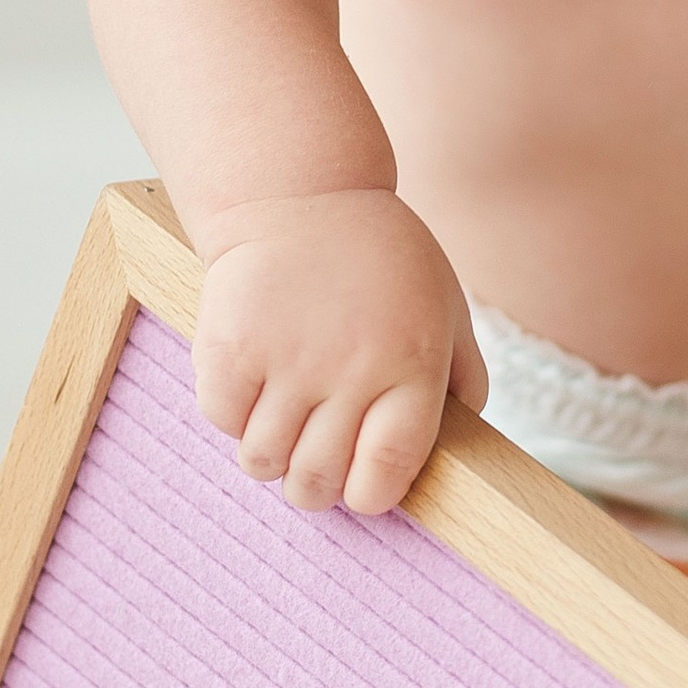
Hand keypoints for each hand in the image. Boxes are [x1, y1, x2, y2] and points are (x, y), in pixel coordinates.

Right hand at [191, 189, 488, 516]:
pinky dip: (232, 414)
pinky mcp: (231, 346)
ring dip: (270, 454)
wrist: (299, 192)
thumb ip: (463, 380)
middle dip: (316, 487)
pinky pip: (223, 420)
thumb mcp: (447, 307)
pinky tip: (251, 385)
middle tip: (314, 467)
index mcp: (412, 365)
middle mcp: (351, 369)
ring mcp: (287, 359)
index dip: (371, 495)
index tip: (362, 489)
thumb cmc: (380, 257)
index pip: (387, 470)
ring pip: (264, 460)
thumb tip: (464, 450)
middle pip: (319, 479)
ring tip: (280, 425)